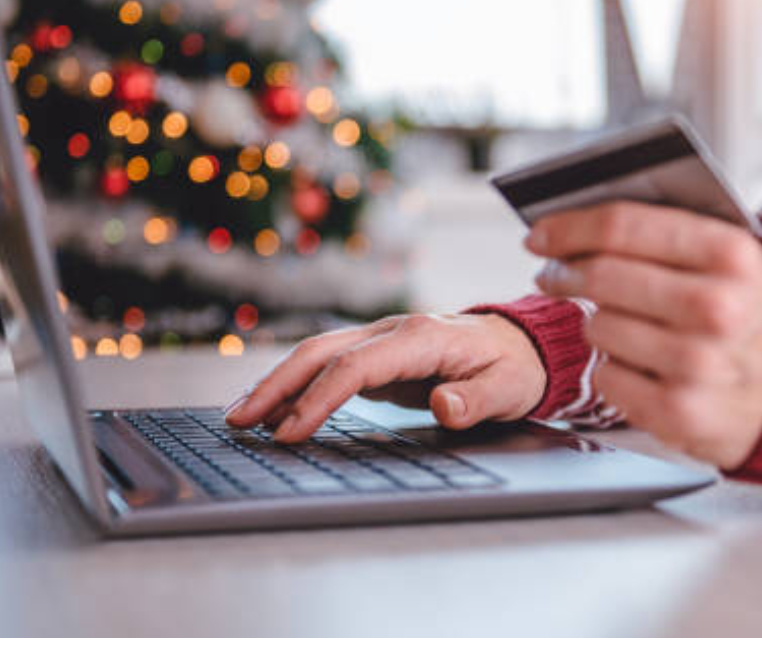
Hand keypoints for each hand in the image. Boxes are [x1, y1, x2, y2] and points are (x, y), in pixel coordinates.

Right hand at [223, 313, 546, 442]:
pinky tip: (275, 408)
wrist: (522, 345)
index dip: (319, 399)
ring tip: (241, 417)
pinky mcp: (378, 354)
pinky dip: (297, 385)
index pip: (356, 367)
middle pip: (322, 352)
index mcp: (422, 337)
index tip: (291, 431)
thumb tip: (444, 405)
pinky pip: (329, 366)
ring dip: (278, 383)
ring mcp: (383, 339)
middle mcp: (394, 330)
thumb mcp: (509, 390)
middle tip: (239, 420)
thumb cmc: (514, 368)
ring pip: (318, 354)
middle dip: (277, 385)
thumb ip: (476, 400)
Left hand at [528, 201, 761, 469]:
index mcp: (731, 254)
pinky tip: (639, 367)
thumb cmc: (749, 318)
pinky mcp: (679, 412)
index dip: (568, 228)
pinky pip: (605, 377)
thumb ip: (666, 234)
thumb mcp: (732, 262)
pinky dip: (612, 370)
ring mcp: (699, 364)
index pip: (622, 227)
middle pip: (601, 276)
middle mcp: (718, 307)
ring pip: (597, 327)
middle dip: (566, 273)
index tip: (540, 235)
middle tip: (556, 276)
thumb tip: (579, 222)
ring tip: (624, 326)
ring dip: (597, 324)